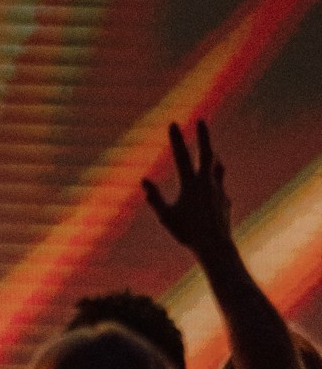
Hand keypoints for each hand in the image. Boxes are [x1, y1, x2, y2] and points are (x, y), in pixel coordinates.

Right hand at [142, 119, 230, 262]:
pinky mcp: (225, 202)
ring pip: (217, 168)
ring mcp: (219, 191)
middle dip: (203, 136)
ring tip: (212, 153)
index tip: (173, 123)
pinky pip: (220, 189)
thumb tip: (144, 181)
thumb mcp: (166, 217)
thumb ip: (155, 198)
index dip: (176, 139)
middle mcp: (207, 183)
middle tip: (202, 121)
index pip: (181, 156)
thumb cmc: (187, 233)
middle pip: (206, 154)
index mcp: (190, 184)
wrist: (216, 247)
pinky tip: (215, 192)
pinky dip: (215, 186)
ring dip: (213, 158)